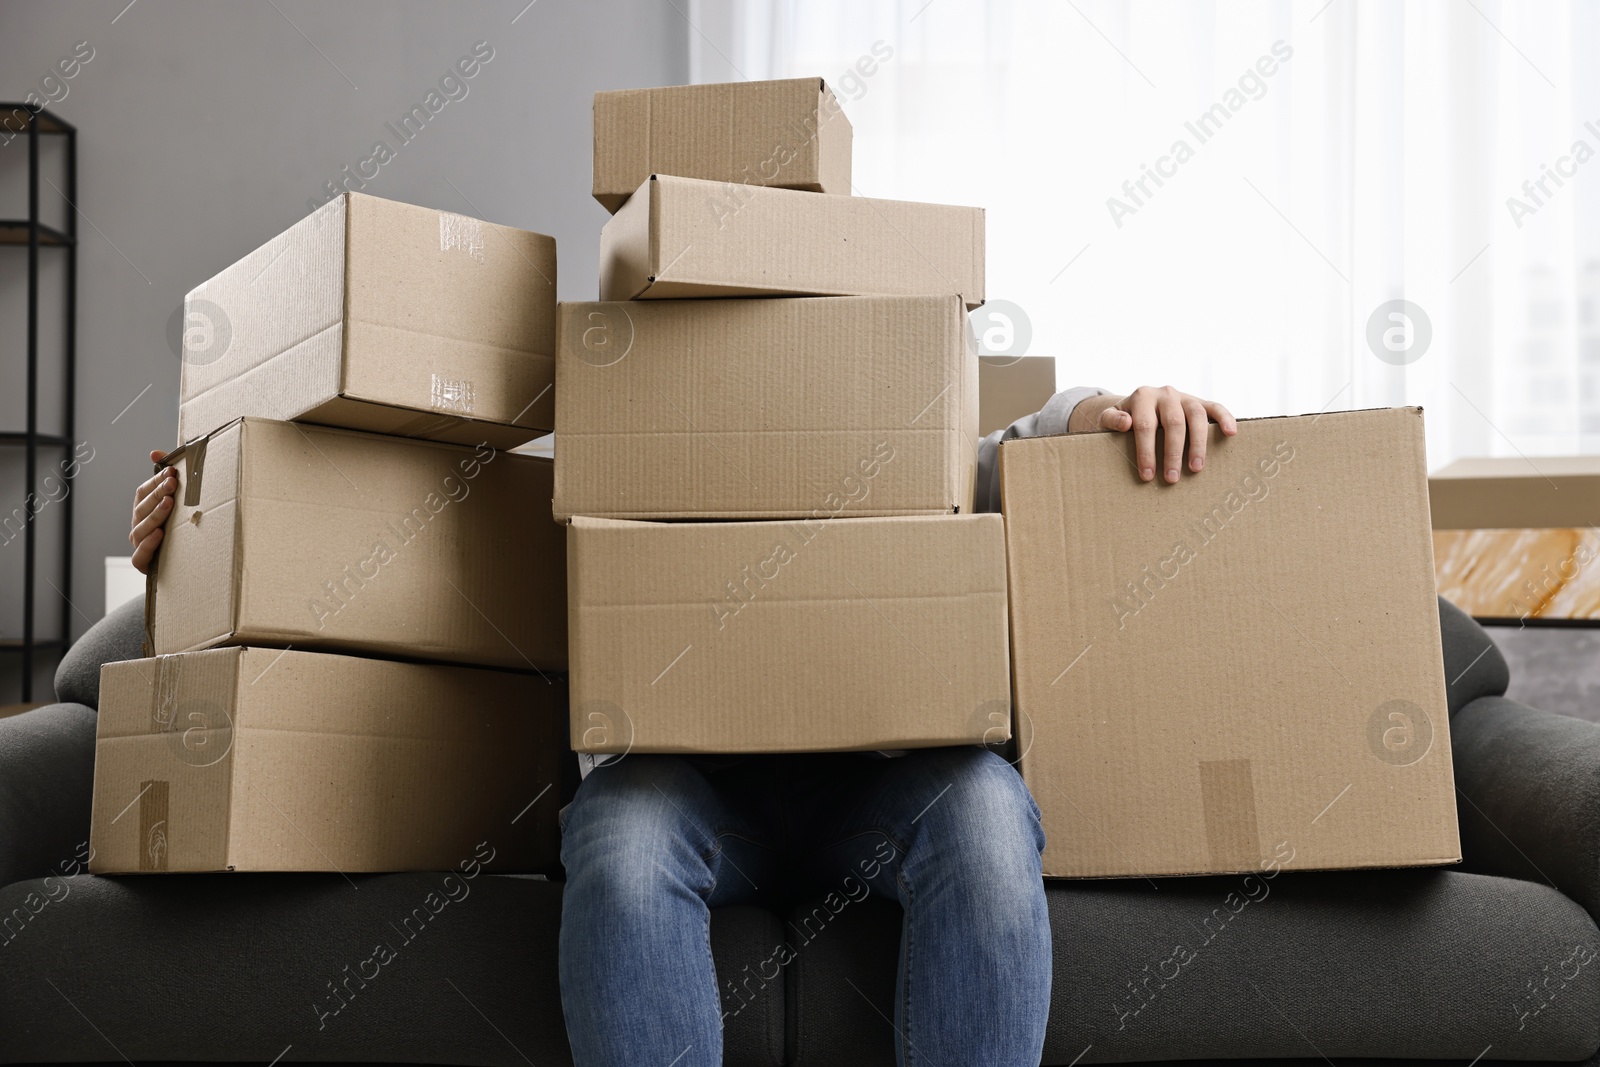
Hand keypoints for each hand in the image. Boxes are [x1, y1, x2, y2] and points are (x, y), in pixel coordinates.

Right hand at [130, 450, 175, 574]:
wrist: (184, 565)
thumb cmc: (178, 529)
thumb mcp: (175, 501)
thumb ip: (165, 476)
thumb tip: (154, 453)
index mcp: (142, 511)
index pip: (143, 492)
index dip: (156, 481)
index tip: (172, 472)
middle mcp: (138, 526)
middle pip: (142, 507)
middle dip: (158, 493)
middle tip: (173, 483)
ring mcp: (139, 544)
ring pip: (141, 528)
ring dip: (155, 514)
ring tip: (168, 504)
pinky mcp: (143, 563)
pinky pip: (141, 554)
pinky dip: (149, 544)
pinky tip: (160, 534)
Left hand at [1072, 387, 1237, 482]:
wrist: (1136, 404)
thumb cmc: (1123, 418)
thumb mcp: (1107, 418)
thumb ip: (1110, 419)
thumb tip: (1125, 423)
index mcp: (1143, 396)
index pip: (1146, 426)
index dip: (1147, 451)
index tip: (1147, 475)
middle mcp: (1165, 394)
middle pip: (1174, 423)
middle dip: (1173, 453)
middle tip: (1172, 479)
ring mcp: (1184, 396)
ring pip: (1196, 416)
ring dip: (1198, 444)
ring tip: (1195, 469)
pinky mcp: (1200, 402)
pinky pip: (1215, 407)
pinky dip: (1225, 418)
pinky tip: (1230, 434)